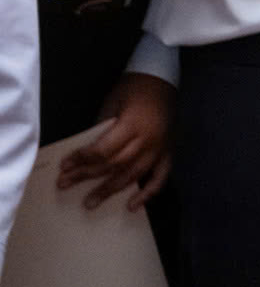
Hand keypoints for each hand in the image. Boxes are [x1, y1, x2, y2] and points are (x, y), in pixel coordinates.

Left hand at [56, 73, 174, 210]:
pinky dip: (148, 193)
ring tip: (90, 203)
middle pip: (114, 164)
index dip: (82, 160)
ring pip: (133, 175)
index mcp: (133, 125)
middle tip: (65, 185)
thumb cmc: (133, 88)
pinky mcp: (168, 152)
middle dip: (87, 175)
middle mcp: (148, 140)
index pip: (103, 150)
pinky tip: (132, 206)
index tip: (64, 166)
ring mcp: (160, 148)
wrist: (162, 80)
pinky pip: (160, 177)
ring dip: (110, 190)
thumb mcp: (112, 102)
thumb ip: (102, 128)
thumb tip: (86, 153)